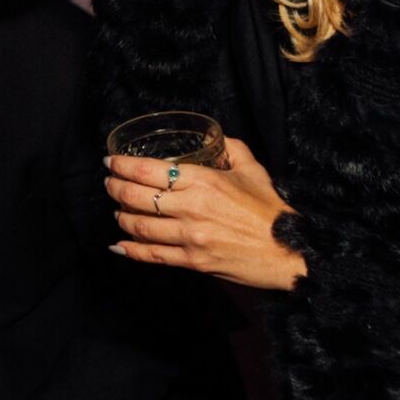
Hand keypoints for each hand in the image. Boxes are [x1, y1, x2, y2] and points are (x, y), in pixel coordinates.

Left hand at [105, 136, 306, 290]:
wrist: (290, 252)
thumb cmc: (271, 211)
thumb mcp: (253, 170)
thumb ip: (231, 148)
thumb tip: (211, 137)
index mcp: (204, 181)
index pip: (149, 170)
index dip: (123, 165)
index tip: (111, 161)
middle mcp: (192, 208)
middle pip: (136, 197)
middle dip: (115, 188)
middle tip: (109, 182)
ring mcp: (190, 237)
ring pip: (139, 226)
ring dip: (120, 217)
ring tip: (116, 210)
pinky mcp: (193, 262)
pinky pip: (153, 256)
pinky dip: (131, 250)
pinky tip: (118, 245)